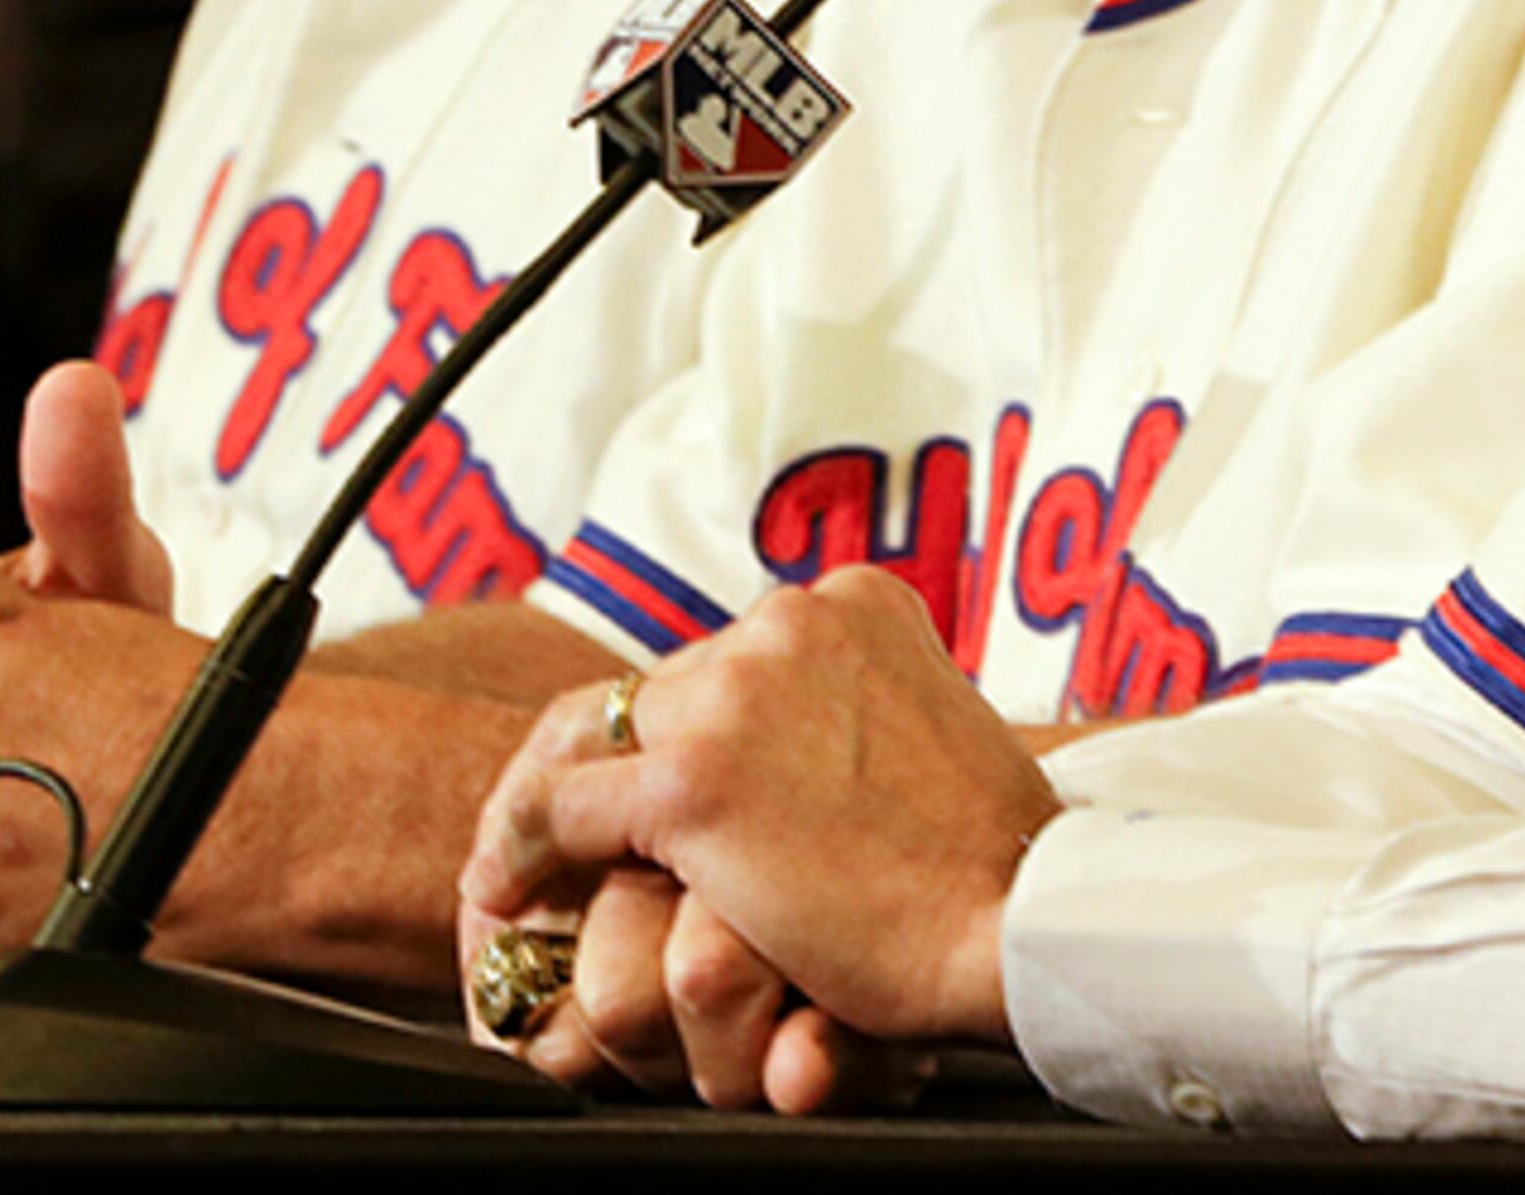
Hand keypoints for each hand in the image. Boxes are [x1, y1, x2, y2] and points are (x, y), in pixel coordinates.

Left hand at [461, 570, 1054, 1072]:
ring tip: (522, 871)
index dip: (663, 728)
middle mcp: (790, 623)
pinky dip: (518, 856)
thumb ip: (855, 718)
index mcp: (856, 602)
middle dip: (609, 767)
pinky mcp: (695, 782)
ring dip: (554, 812)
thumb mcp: (929, 736)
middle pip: (651, 690)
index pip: (717, 656)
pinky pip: (561, 813)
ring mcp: (738, 697)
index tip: (634, 781)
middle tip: (564, 839)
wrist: (1019, 922)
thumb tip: (800, 756)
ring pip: (596, 741)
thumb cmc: (990, 862)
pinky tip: (504, 898)